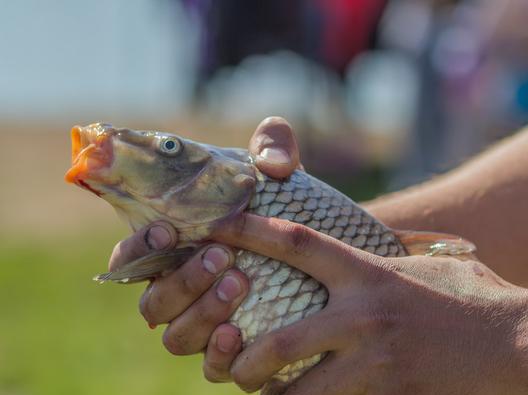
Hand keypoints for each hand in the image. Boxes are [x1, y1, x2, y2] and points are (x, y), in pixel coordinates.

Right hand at [108, 116, 302, 379]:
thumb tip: (273, 164)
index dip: (137, 248)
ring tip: (240, 282)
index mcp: (175, 252)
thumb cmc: (284, 206)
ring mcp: (204, 326)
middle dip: (182, 280)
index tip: (166, 229)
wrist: (323, 245)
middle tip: (221, 256)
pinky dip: (218, 355)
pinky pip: (211, 369)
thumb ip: (273, 147)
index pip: (130, 258)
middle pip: (152, 303)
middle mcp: (181, 293)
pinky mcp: (233, 352)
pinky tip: (239, 333)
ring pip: (176, 337)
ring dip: (201, 312)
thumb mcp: (279, 170)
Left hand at [205, 214, 527, 394]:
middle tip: (236, 360)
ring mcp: (377, 363)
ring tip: (265, 394)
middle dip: (247, 358)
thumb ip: (392, 260)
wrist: (522, 343)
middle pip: (280, 340)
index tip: (215, 225)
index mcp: (368, 275)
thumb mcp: (429, 266)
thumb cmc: (475, 298)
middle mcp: (364, 317)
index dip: (250, 230)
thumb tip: (378, 246)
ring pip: (302, 392)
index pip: (296, 244)